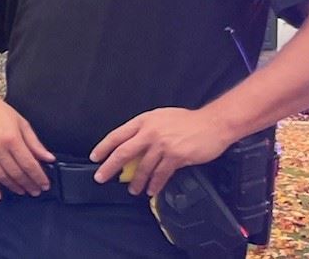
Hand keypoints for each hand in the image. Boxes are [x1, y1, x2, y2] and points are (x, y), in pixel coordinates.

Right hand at [0, 83, 53, 199]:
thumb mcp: (20, 121)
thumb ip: (34, 142)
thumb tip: (47, 157)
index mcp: (12, 138)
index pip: (29, 164)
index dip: (39, 177)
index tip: (45, 184)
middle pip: (17, 173)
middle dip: (28, 184)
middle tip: (36, 191)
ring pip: (1, 177)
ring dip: (14, 187)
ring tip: (22, 191)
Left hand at [90, 107, 232, 196]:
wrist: (213, 123)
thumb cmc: (187, 121)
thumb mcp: (160, 118)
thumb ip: (145, 129)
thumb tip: (131, 144)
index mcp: (144, 121)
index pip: (117, 135)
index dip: (104, 147)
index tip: (95, 158)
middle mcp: (150, 132)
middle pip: (123, 152)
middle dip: (110, 167)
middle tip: (101, 177)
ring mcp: (163, 144)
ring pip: (143, 167)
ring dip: (136, 181)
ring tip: (133, 190)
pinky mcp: (176, 156)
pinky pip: (161, 174)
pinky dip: (155, 184)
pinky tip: (151, 190)